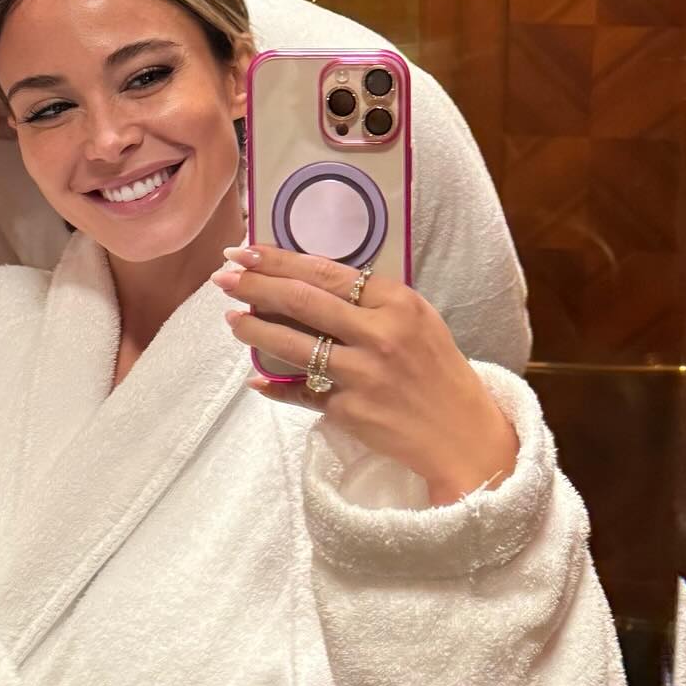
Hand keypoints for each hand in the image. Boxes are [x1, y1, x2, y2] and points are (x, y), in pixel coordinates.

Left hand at [212, 245, 517, 504]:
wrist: (462, 434)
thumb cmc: (437, 372)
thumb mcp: (417, 321)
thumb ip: (371, 302)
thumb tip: (308, 284)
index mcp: (397, 303)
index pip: (326, 273)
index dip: (280, 260)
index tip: (247, 251)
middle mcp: (379, 334)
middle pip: (303, 302)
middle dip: (255, 285)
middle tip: (223, 277)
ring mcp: (362, 374)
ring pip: (294, 345)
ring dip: (254, 330)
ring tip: (231, 319)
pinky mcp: (350, 410)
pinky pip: (301, 393)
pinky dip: (275, 386)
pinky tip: (257, 379)